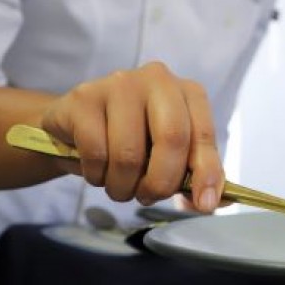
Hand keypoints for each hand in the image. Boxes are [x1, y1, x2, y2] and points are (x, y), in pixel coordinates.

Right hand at [36, 62, 224, 211]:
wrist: (74, 124)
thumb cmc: (130, 139)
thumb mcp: (168, 153)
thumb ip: (193, 173)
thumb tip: (211, 202)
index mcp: (187, 92)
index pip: (204, 134)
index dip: (207, 173)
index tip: (203, 204)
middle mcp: (158, 79)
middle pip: (171, 139)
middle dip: (161, 183)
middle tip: (148, 196)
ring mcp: (120, 84)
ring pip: (129, 154)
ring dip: (123, 186)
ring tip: (119, 185)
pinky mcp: (85, 98)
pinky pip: (96, 152)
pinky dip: (96, 175)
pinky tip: (96, 170)